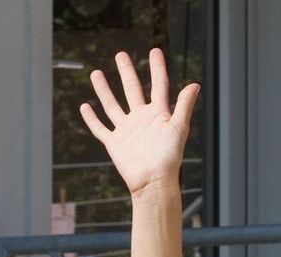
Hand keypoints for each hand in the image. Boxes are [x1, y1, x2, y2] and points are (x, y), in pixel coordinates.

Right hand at [79, 48, 200, 198]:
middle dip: (126, 72)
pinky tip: (85, 106)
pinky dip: (92, 118)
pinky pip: (100, 128)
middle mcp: (141, 119)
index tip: (155, 51)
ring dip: (104, 90)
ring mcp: (126, 130)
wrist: (153, 181)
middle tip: (121, 55)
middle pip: (132, 90)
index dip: (157, 68)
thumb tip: (195, 84)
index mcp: (158, 114)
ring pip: (112, 105)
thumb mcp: (178, 127)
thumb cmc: (169, 157)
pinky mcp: (114, 143)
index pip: (158, 85)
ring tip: (96, 73)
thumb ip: (184, 105)